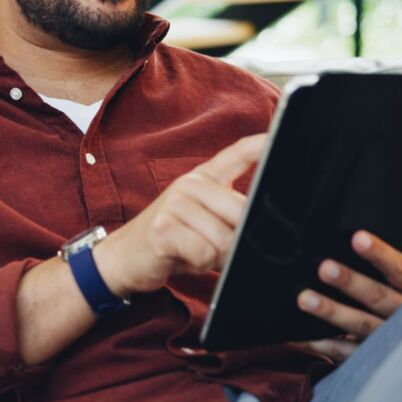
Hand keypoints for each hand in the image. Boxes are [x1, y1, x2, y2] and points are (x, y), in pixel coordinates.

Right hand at [93, 134, 266, 297]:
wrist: (123, 257)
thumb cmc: (171, 241)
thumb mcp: (201, 220)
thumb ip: (228, 214)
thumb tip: (260, 222)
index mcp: (202, 179)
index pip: (236, 154)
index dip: (260, 145)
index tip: (277, 136)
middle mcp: (190, 184)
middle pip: (241, 211)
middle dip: (236, 241)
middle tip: (213, 248)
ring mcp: (175, 204)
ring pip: (224, 239)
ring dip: (214, 257)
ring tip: (192, 251)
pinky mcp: (164, 228)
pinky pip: (204, 253)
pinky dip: (198, 265)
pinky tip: (181, 258)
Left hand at [290, 231, 401, 362]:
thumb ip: (386, 273)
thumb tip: (348, 243)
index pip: (399, 268)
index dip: (380, 254)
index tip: (357, 238)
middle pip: (378, 296)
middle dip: (351, 282)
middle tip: (324, 268)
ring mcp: (392, 339)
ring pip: (361, 324)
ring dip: (332, 312)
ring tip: (305, 299)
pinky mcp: (376, 360)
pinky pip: (348, 353)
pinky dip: (324, 344)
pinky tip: (302, 337)